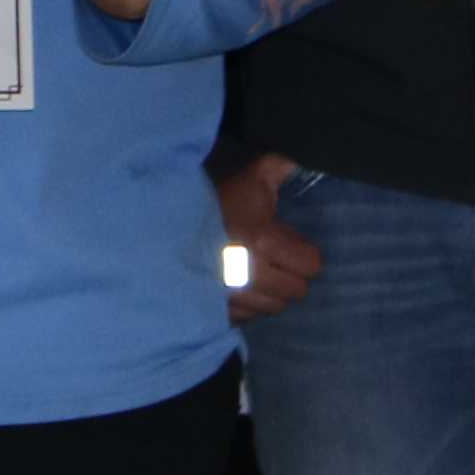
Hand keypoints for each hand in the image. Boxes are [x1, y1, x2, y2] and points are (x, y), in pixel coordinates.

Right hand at [216, 152, 322, 320]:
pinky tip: (238, 286)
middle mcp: (252, 274)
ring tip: (256, 272)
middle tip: (276, 258)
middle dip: (291, 274)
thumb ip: (281, 167)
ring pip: (272, 306)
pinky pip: (247, 316)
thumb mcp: (250, 178)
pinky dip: (247, 305)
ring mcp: (233, 296)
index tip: (292, 244)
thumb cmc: (213, 200)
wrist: (163, 224)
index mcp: (264, 242)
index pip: (311, 265)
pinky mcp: (216, 310)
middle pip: (296, 291)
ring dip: (270, 292)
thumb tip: (306, 159)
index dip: (305, 252)